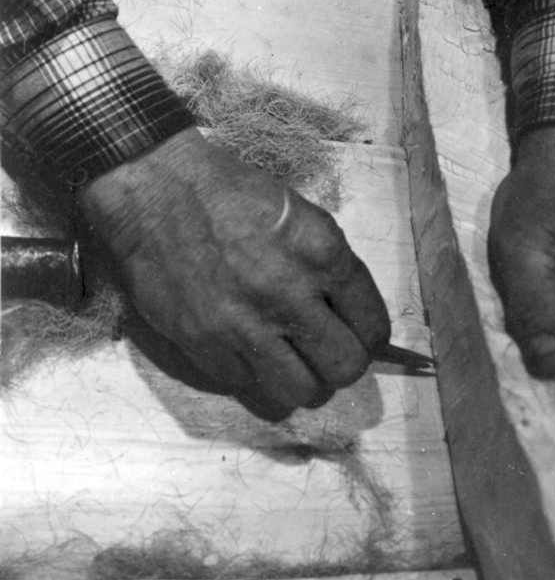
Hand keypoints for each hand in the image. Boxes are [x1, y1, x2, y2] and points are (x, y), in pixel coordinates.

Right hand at [78, 127, 390, 412]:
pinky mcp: (203, 344)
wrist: (156, 188)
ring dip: (304, 380)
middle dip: (344, 365)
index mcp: (322, 256)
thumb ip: (333, 269)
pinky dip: (253, 371)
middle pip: (345, 369)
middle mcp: (288, 296)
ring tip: (293, 361)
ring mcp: (244, 325)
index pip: (373, 328)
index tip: (360, 337)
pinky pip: (247, 383)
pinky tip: (246, 345)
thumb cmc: (235, 193)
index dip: (371, 339)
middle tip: (328, 352)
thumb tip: (353, 317)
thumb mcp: (304, 215)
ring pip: (301, 391)